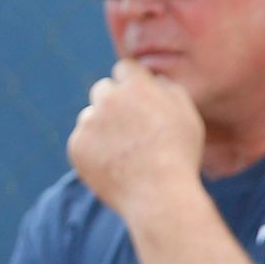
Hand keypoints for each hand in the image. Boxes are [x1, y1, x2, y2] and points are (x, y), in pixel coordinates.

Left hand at [67, 58, 203, 216]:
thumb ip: (169, 89)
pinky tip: (113, 166)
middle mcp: (108, 98)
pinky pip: (82, 141)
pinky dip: (93, 151)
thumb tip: (154, 80)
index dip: (132, 83)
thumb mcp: (188, 115)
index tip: (138, 99)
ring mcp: (89, 122)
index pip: (125, 68)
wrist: (159, 195)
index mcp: (136, 86)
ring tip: (125, 153)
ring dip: (102, 128)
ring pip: (90, 116)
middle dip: (114, 103)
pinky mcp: (77, 146)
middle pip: (103, 89)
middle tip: (130, 128)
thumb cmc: (179, 155)